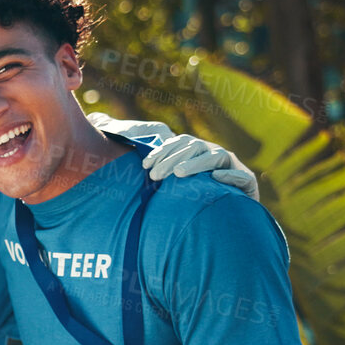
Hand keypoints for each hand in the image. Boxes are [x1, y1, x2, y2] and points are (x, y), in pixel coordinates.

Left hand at [90, 113, 259, 201]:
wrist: (222, 225)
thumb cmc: (185, 199)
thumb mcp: (157, 180)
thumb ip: (127, 155)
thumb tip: (97, 119)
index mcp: (192, 154)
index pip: (175, 145)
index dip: (160, 153)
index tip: (143, 167)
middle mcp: (211, 156)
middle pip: (192, 148)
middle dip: (173, 159)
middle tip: (155, 176)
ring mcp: (230, 167)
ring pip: (215, 156)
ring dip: (196, 163)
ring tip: (179, 174)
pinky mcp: (246, 184)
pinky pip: (240, 176)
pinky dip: (228, 176)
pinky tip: (214, 178)